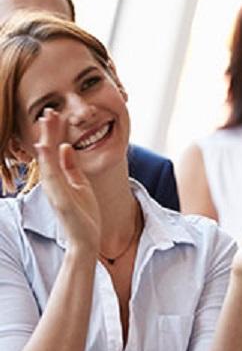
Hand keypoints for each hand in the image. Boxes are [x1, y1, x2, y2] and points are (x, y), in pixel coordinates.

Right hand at [35, 109, 100, 253]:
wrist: (87, 240)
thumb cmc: (83, 214)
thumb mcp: (80, 185)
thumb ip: (71, 167)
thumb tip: (66, 146)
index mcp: (59, 179)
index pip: (54, 151)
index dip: (54, 133)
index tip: (55, 114)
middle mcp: (53, 184)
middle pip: (48, 154)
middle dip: (48, 133)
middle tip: (49, 111)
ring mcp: (56, 193)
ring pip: (48, 165)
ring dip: (46, 145)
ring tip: (45, 126)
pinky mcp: (62, 203)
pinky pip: (55, 182)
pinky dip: (51, 167)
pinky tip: (49, 153)